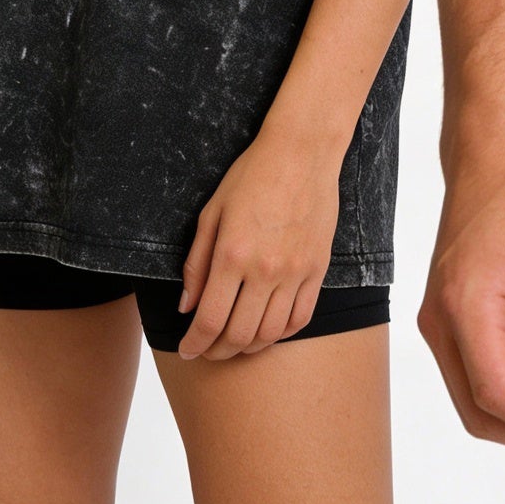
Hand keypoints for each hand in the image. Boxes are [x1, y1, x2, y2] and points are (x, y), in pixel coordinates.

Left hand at [176, 125, 342, 360]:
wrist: (302, 151)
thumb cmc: (251, 176)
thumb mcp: (212, 213)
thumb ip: (196, 263)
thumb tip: (186, 307)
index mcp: (232, 254)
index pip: (210, 320)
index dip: (194, 343)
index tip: (187, 349)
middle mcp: (265, 268)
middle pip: (239, 335)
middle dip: (217, 352)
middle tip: (207, 351)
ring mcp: (295, 270)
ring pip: (270, 332)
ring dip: (248, 347)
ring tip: (235, 343)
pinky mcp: (318, 267)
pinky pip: (302, 317)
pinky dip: (282, 333)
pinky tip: (268, 328)